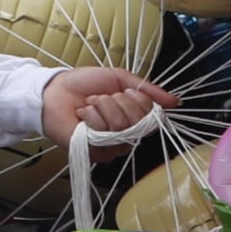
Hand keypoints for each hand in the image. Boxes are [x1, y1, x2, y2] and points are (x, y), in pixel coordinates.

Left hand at [40, 66, 174, 148]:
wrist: (55, 90)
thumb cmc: (84, 84)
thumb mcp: (121, 79)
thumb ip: (148, 90)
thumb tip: (176, 101)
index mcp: (133, 120)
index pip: (152, 116)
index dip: (139, 100)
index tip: (123, 91)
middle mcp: (124, 136)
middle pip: (138, 122)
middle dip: (118, 102)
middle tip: (101, 98)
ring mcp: (109, 147)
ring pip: (122, 127)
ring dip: (103, 107)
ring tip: (90, 105)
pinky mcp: (93, 152)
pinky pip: (104, 136)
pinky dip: (92, 117)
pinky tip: (82, 115)